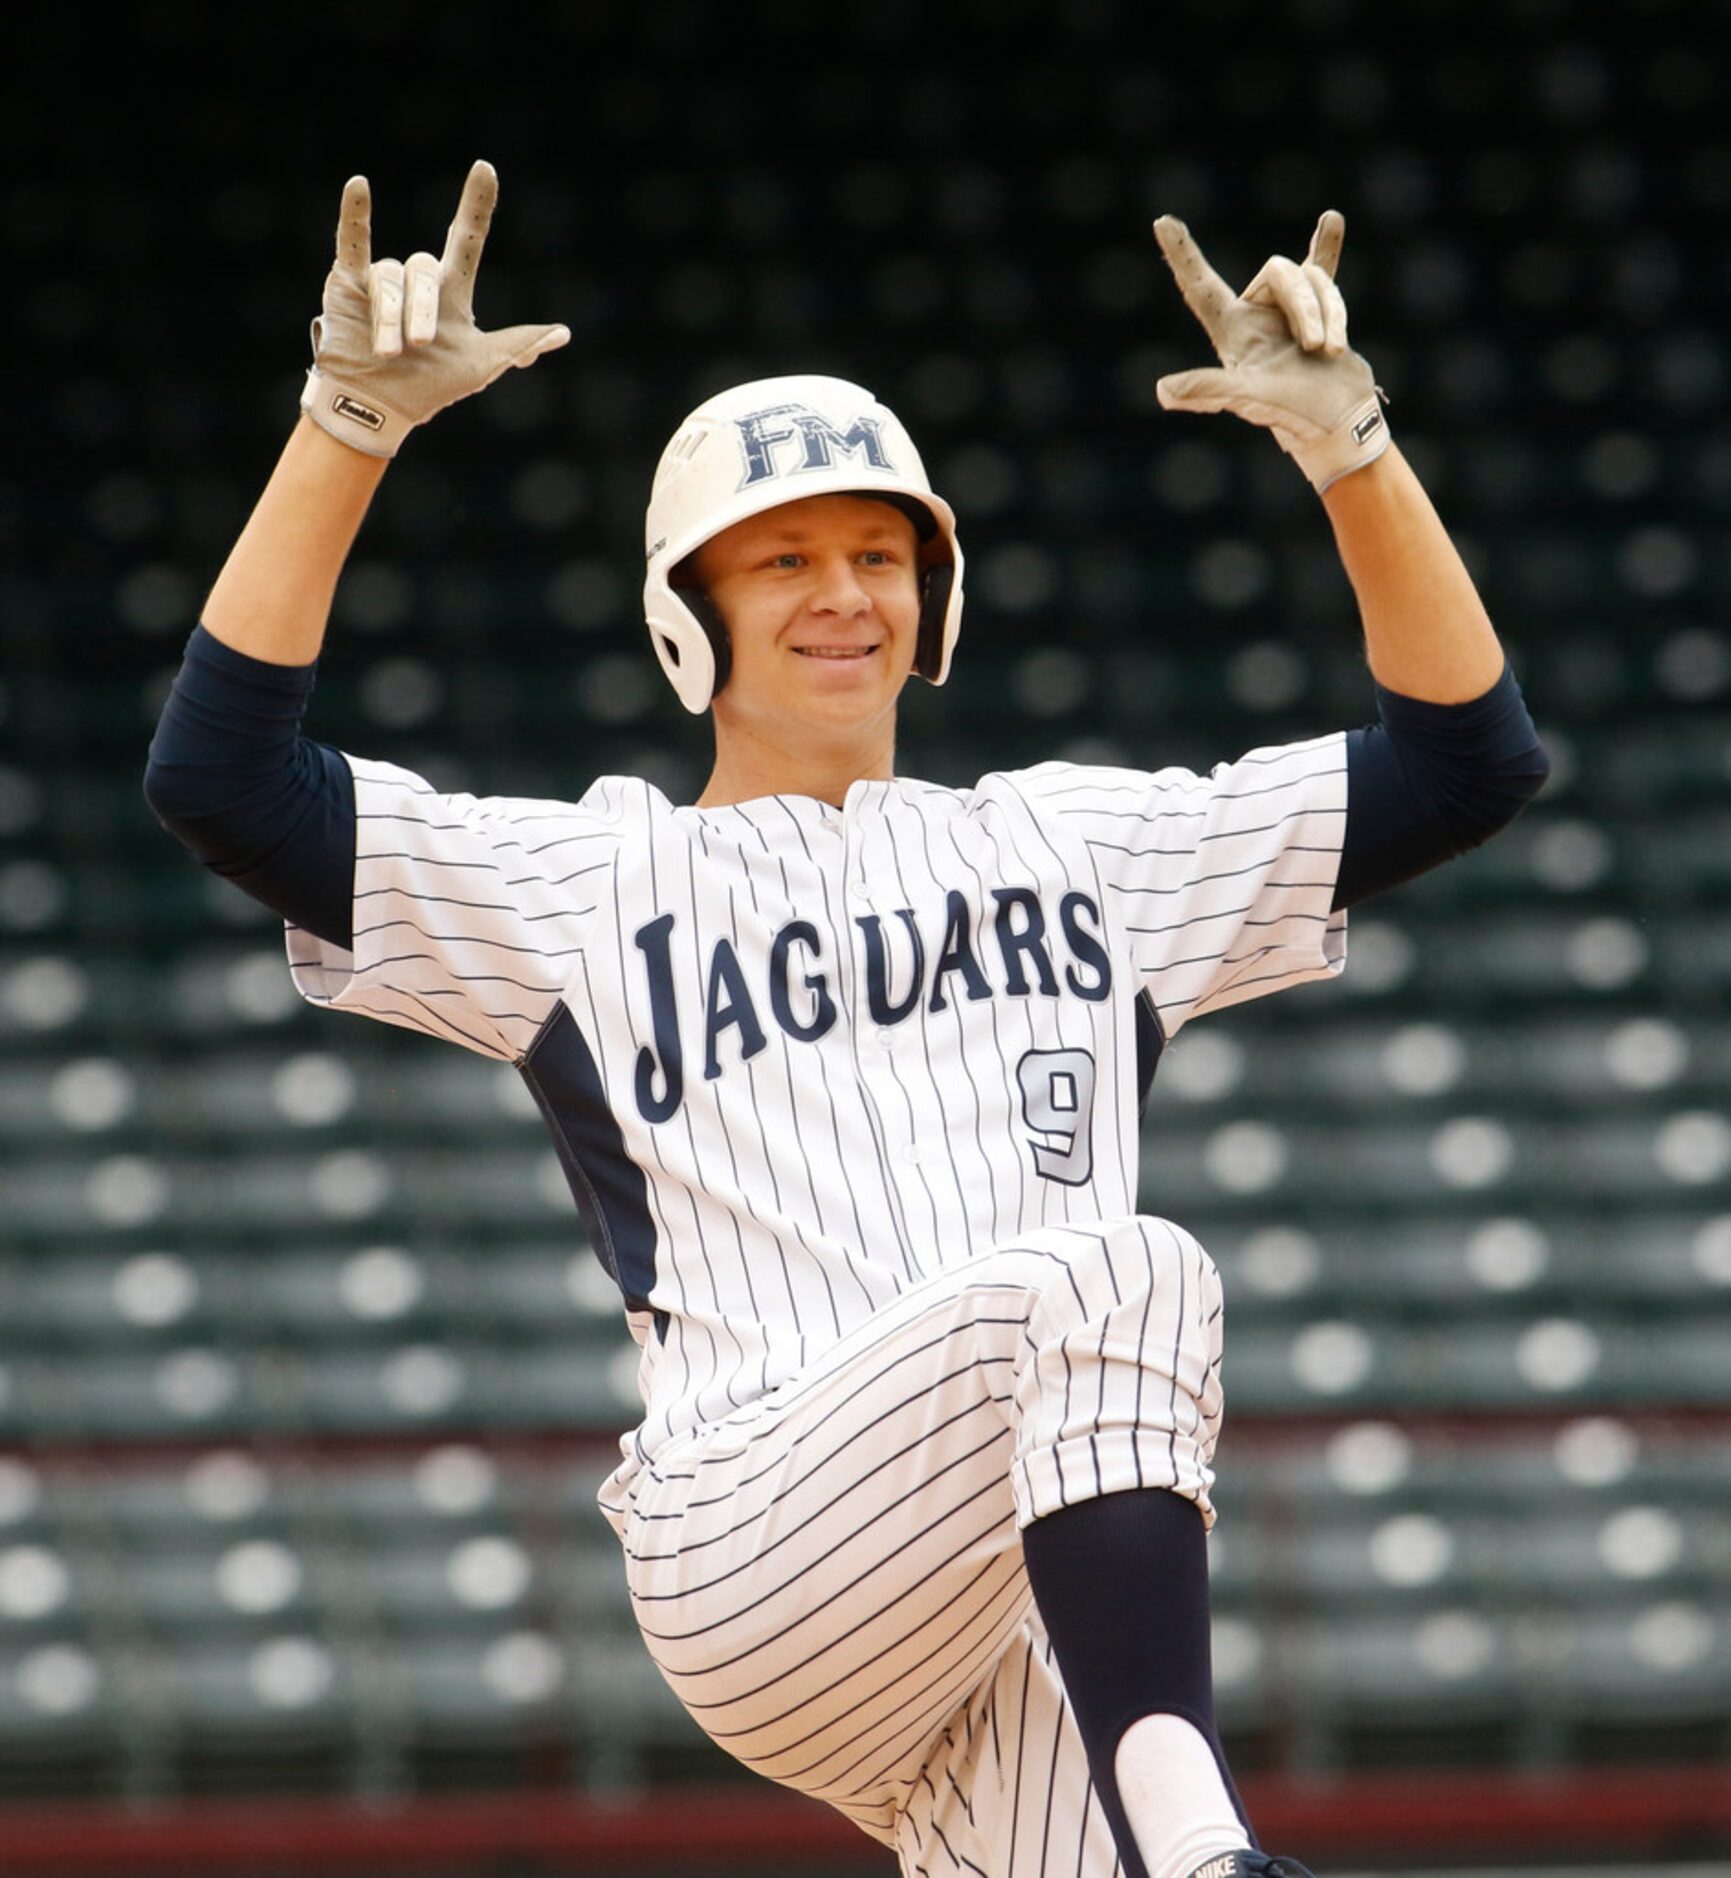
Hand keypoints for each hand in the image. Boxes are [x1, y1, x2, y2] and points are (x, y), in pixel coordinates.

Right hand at [300, 160, 569, 458]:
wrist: (379, 407)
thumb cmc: (430, 387)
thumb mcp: (480, 366)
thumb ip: (516, 344)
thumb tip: (563, 333)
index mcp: (451, 292)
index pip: (466, 239)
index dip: (476, 205)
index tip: (484, 169)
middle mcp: (418, 280)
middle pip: (425, 270)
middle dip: (421, 311)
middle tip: (418, 346)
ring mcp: (383, 278)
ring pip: (391, 277)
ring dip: (390, 317)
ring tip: (388, 352)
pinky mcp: (349, 280)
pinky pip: (353, 241)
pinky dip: (355, 215)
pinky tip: (359, 186)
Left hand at [1152, 210, 1388, 491]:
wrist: (1339, 423)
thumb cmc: (1293, 414)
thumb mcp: (1249, 397)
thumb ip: (1209, 389)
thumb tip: (1163, 392)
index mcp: (1232, 332)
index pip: (1199, 286)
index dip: (1182, 255)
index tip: (1163, 222)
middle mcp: (1255, 317)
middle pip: (1279, 272)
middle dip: (1305, 305)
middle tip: (1316, 347)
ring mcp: (1287, 314)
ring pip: (1311, 277)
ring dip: (1330, 312)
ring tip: (1330, 352)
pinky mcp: (1320, 313)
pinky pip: (1322, 269)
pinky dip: (1328, 246)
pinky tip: (1332, 220)